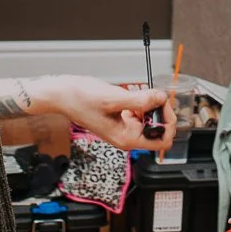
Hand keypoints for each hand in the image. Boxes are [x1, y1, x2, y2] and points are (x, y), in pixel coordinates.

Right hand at [50, 75, 173, 151]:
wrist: (62, 94)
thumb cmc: (80, 99)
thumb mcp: (113, 98)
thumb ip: (139, 100)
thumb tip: (161, 98)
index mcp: (126, 139)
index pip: (163, 140)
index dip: (168, 123)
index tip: (163, 104)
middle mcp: (127, 136)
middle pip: (159, 129)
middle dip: (160, 111)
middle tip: (154, 94)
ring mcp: (124, 127)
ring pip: (151, 119)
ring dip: (151, 104)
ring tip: (141, 91)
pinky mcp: (121, 117)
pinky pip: (141, 112)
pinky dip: (142, 101)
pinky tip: (134, 91)